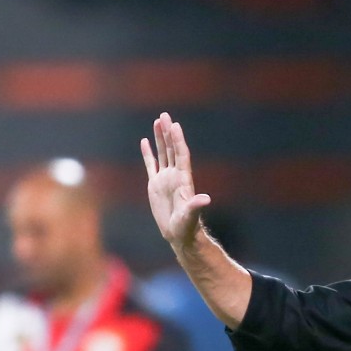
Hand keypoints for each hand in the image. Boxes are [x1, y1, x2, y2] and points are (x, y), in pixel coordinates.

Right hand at [141, 112, 211, 248]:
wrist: (179, 234)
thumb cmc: (187, 226)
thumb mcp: (190, 216)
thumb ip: (196, 206)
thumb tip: (205, 199)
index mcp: (183, 179)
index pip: (181, 154)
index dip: (178, 140)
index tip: (175, 125)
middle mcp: (175, 175)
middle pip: (172, 149)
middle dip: (168, 132)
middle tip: (164, 115)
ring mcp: (165, 179)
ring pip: (162, 153)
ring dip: (160, 138)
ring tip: (157, 121)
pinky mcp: (155, 185)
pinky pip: (151, 165)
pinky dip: (148, 153)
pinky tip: (145, 141)